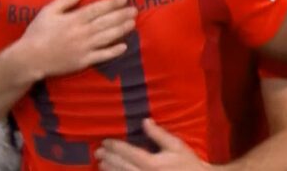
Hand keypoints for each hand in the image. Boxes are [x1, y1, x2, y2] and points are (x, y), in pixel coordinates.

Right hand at [18, 0, 136, 77]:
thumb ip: (64, 0)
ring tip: (133, 24)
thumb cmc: (37, 32)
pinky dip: (114, 51)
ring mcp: (85, 47)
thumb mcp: (47, 11)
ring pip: (108, 37)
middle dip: (122, 15)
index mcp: (74, 18)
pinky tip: (124, 47)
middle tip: (135, 10)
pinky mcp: (84, 61)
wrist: (31, 58)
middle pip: (106, 22)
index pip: (98, 9)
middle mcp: (83, 32)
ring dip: (122, 30)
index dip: (112, 3)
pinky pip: (103, 56)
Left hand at [95, 119, 210, 170]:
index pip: (127, 152)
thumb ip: (159, 134)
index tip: (105, 142)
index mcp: (152, 163)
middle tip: (98, 152)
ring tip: (101, 165)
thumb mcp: (176, 146)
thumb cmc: (189, 164)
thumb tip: (145, 121)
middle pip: (121, 166)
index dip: (114, 146)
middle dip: (108, 158)